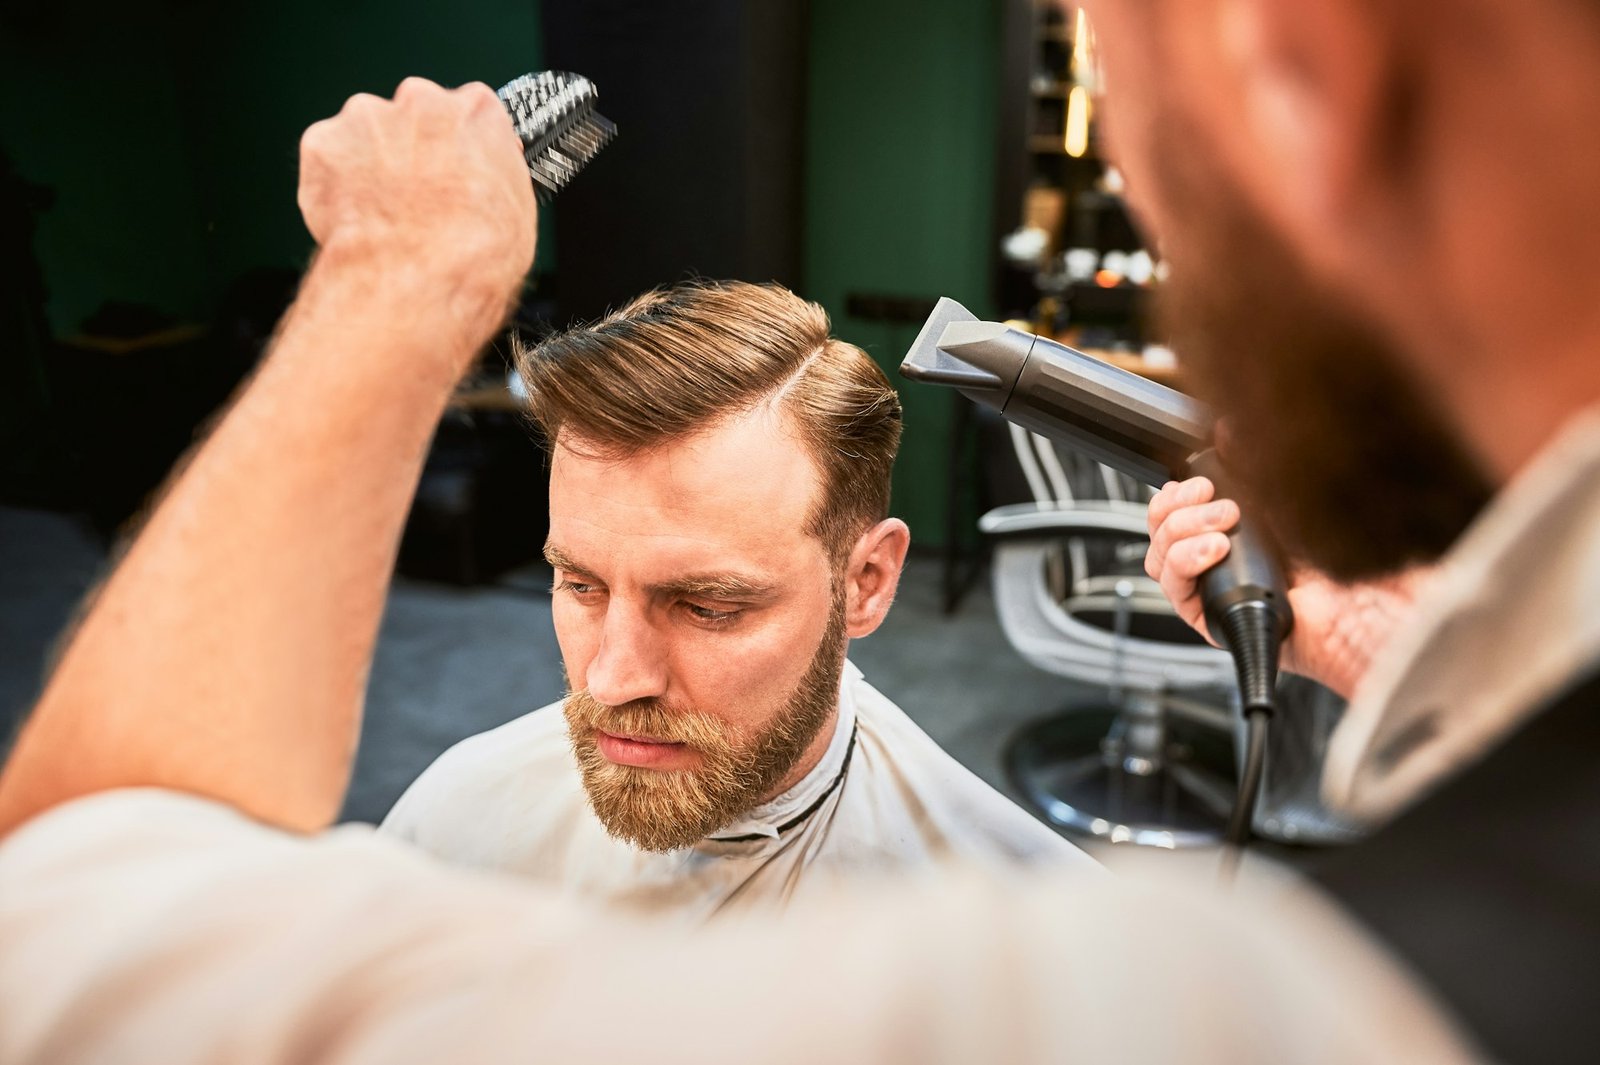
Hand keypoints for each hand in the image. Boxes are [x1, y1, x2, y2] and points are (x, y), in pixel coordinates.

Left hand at [297, 77, 535, 329]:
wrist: (416, 277)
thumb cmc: (472, 252)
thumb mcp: (517, 211)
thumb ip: (497, 174)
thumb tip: (488, 179)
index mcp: (477, 111)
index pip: (469, 112)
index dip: (460, 147)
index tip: (455, 170)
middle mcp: (422, 101)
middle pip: (414, 116)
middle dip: (413, 150)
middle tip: (416, 197)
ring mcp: (369, 117)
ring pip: (367, 133)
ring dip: (372, 163)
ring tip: (384, 214)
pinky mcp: (325, 141)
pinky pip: (329, 158)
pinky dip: (336, 184)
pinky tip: (355, 218)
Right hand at [1145, 477, 1430, 697]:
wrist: (1377, 617)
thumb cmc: (1359, 565)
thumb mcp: (1304, 496)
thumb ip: (1262, 463)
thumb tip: (1226, 428)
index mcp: (1249, 530)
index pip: (1186, 507)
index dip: (1179, 491)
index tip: (1197, 478)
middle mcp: (1228, 561)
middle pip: (1164, 528)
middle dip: (1176, 505)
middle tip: (1209, 498)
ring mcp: (1219, 591)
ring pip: (1159, 557)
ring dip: (1178, 531)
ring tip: (1221, 526)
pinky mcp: (1214, 621)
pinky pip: (1173, 591)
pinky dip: (1182, 563)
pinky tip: (1213, 551)